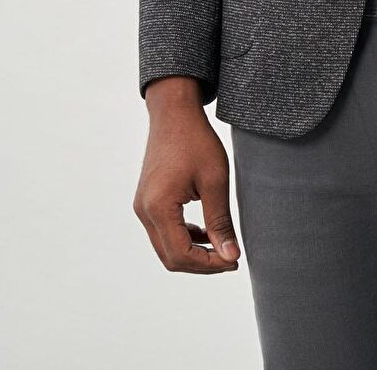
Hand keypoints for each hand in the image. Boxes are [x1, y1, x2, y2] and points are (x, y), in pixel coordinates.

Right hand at [133, 75, 241, 273]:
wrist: (174, 113)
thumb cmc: (196, 140)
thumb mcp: (214, 180)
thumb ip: (220, 221)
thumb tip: (230, 256)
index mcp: (158, 207)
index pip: (181, 254)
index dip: (209, 265)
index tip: (234, 261)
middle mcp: (144, 211)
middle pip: (170, 257)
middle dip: (201, 264)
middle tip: (230, 259)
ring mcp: (142, 206)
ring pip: (165, 247)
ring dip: (192, 252)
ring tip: (221, 248)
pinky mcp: (146, 200)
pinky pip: (162, 231)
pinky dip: (183, 238)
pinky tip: (204, 232)